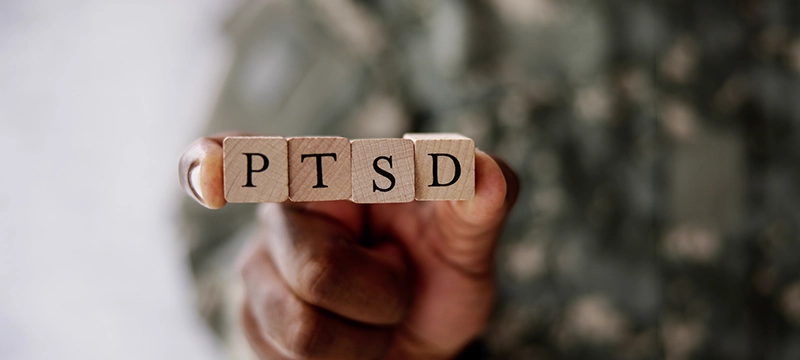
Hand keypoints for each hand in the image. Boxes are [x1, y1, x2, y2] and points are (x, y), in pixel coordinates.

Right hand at [180, 135, 518, 358]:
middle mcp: (285, 215)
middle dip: (382, 296)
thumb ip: (476, 207)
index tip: (205, 164)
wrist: (416, 333)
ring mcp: (261, 270)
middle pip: (318, 272)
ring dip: (364, 337)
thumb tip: (482, 170)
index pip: (281, 162)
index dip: (239, 160)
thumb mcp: (468, 243)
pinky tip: (349, 338)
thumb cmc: (438, 271)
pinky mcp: (250, 320)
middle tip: (397, 283)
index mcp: (336, 175)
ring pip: (304, 330)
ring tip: (374, 314)